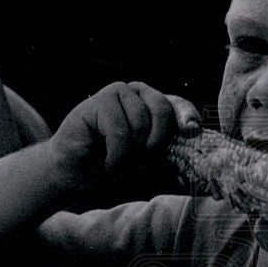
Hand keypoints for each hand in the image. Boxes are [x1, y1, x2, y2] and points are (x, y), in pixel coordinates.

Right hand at [48, 81, 200, 187]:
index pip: (178, 106)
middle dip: (155, 145)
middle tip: (141, 166)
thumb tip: (193, 134)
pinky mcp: (98, 101)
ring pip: (140, 124)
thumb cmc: (112, 164)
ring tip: (119, 166)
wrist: (75, 173)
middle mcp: (138, 94)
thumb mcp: (146, 159)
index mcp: (153, 105)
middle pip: (162, 111)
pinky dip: (117, 155)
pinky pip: (120, 131)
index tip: (192, 131)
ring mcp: (118, 93)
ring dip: (131, 155)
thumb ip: (166, 147)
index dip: (187, 116)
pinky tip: (108, 163)